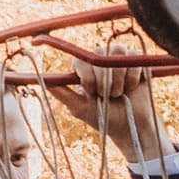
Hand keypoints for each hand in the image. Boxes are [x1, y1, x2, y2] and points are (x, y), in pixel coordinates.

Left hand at [51, 54, 167, 159]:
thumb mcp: (80, 108)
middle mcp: (101, 58)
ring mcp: (119, 58)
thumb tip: (41, 81)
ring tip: (118, 93)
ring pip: (118, 52)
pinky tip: (131, 88)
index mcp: (85, 67)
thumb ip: (63, 94)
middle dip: (104, 80)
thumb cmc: (102, 117)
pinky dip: (132, 76)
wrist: (129, 126)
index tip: (91, 92)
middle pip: (100, 53)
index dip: (88, 75)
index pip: (82, 59)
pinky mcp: (138, 61)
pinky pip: (134, 58)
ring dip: (118, 77)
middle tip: (107, 96)